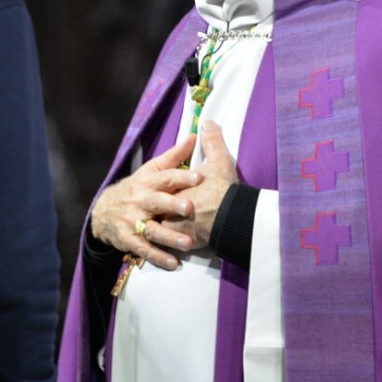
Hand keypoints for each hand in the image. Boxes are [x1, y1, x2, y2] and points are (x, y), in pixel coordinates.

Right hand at [90, 134, 200, 270]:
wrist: (104, 210)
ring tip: (188, 244)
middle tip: (190, 208)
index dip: (182, 177)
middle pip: (157, 202)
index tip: (199, 177)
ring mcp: (133, 221)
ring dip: (169, 237)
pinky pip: (144, 249)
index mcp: (148, 182)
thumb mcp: (151, 169)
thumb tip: (195, 135)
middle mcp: (140, 200)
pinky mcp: (129, 239)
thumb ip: (174, 156)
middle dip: (172, 205)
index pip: (166, 178)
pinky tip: (174, 264)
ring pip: (152, 229)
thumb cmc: (137, 188)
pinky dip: (158, 257)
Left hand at [163, 121, 237, 249]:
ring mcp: (172, 227)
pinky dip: (163, 254)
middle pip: (154, 209)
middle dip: (151, 210)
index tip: (154, 187)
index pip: (163, 185)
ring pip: (155, 231)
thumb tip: (206, 124)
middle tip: (149, 211)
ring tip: (154, 234)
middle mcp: (168, 207)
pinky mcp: (179, 244)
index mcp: (175, 187)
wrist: (232, 218)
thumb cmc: (224, 189)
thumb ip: (211, 143)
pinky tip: (163, 256)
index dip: (162, 186)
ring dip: (154, 232)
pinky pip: (166, 250)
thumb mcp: (219, 162)